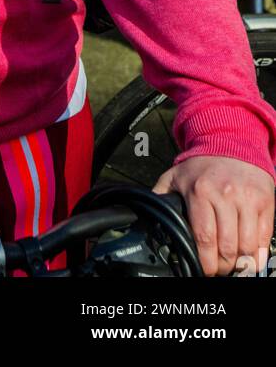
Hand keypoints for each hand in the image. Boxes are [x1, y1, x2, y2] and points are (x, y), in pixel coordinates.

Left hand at [153, 156, 274, 275]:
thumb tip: (147, 216)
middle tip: (218, 269)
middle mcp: (225, 194)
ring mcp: (247, 198)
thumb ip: (161, 196)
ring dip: (240, 262)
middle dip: (222, 266)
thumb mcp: (175, 176)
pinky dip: (259, 254)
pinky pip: (264, 236)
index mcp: (200, 191)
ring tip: (233, 265)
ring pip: (247, 245)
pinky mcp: (265, 201)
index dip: (205, 261)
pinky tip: (251, 258)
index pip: (204, 237)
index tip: (204, 269)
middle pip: (227, 246)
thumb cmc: (202, 165)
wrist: (231, 142)